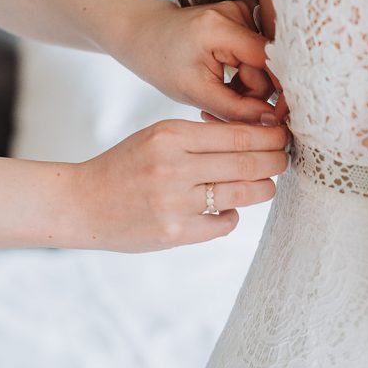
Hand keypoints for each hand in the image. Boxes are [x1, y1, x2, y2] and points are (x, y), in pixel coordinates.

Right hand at [69, 117, 290, 252]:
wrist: (83, 202)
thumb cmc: (125, 165)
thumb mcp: (157, 137)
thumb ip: (199, 138)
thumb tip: (255, 140)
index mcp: (171, 135)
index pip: (238, 134)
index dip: (270, 136)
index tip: (283, 137)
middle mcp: (174, 167)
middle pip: (248, 163)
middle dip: (276, 161)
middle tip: (284, 160)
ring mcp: (175, 203)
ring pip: (242, 194)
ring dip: (263, 189)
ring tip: (266, 185)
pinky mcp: (175, 233)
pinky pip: (224, 224)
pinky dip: (232, 216)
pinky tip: (226, 209)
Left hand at [119, 0, 282, 124]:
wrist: (148, 35)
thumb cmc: (163, 63)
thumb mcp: (195, 93)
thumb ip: (236, 109)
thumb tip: (274, 122)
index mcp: (221, 27)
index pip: (271, 61)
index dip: (279, 93)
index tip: (275, 119)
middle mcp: (238, 11)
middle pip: (270, 65)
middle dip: (255, 94)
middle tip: (227, 110)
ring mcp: (245, 10)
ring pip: (268, 63)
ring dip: (250, 85)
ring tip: (222, 94)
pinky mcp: (247, 15)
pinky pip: (262, 54)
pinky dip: (249, 73)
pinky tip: (229, 80)